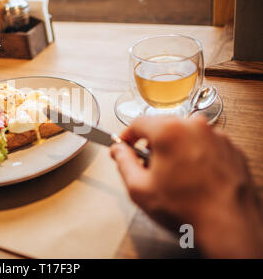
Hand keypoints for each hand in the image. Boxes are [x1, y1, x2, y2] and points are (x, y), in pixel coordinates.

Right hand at [110, 116, 262, 257]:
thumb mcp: (139, 188)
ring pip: (185, 135)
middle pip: (163, 126)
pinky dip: (195, 156)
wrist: (228, 226)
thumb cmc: (187, 208)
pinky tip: (192, 178)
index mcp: (169, 132)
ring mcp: (216, 137)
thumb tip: (118, 151)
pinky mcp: (230, 149)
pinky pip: (205, 145)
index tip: (124, 144)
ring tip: (172, 176)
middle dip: (151, 144)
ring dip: (174, 150)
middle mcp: (194, 127)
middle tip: (146, 165)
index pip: (139, 123)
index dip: (127, 135)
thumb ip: (123, 163)